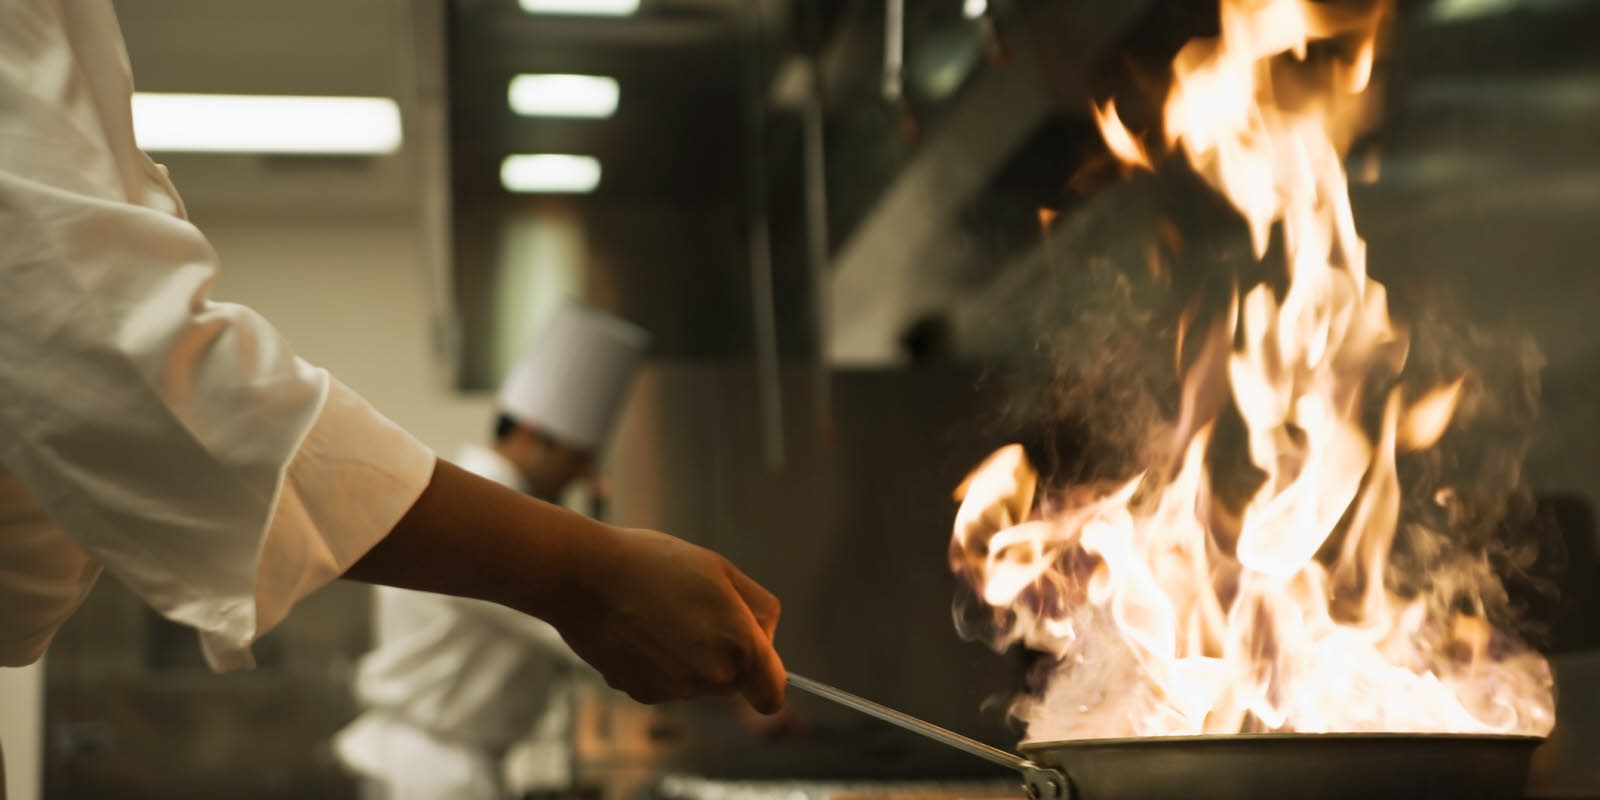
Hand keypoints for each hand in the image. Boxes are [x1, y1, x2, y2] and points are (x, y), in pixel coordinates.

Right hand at [548, 526, 786, 712]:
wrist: (586, 576)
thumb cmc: (655, 563)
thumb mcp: (722, 569)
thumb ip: (758, 608)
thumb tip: (765, 635)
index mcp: (740, 647)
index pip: (772, 694)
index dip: (768, 678)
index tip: (757, 658)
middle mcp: (710, 678)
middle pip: (734, 685)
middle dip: (726, 656)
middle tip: (698, 614)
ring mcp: (674, 690)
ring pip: (699, 684)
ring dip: (692, 659)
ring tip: (663, 616)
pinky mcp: (642, 693)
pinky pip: (666, 684)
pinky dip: (660, 664)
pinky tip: (641, 631)